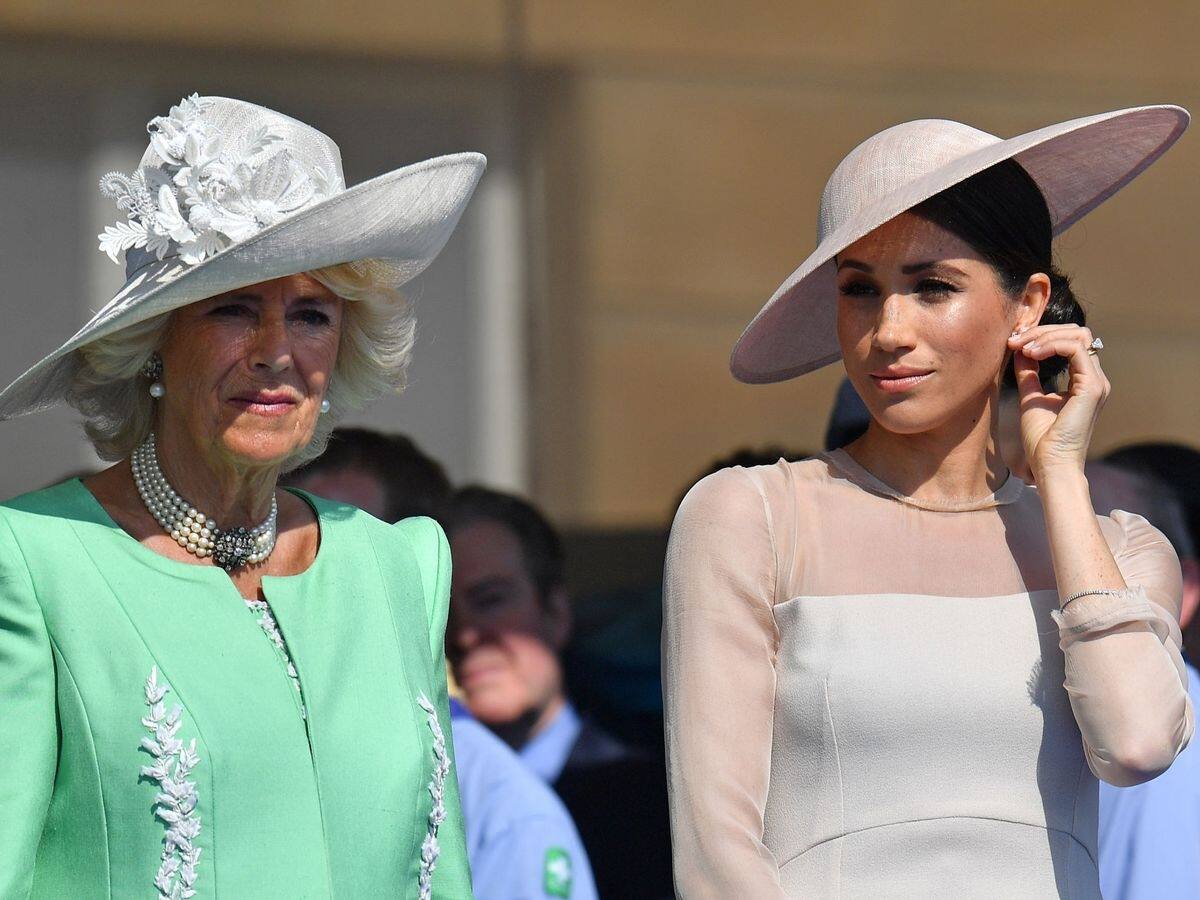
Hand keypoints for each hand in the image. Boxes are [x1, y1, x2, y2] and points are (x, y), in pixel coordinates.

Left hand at [1006, 324, 1109, 479]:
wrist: (1050, 464)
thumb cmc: (1042, 439)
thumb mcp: (1031, 397)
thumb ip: (1029, 373)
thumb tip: (1020, 349)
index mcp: (1083, 381)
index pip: (1071, 342)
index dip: (1042, 335)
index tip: (1014, 341)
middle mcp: (1094, 379)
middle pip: (1077, 333)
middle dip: (1043, 330)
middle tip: (1015, 339)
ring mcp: (1096, 382)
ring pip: (1078, 336)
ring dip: (1045, 336)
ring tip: (1021, 346)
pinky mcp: (1092, 387)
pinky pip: (1076, 349)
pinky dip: (1051, 345)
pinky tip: (1031, 354)